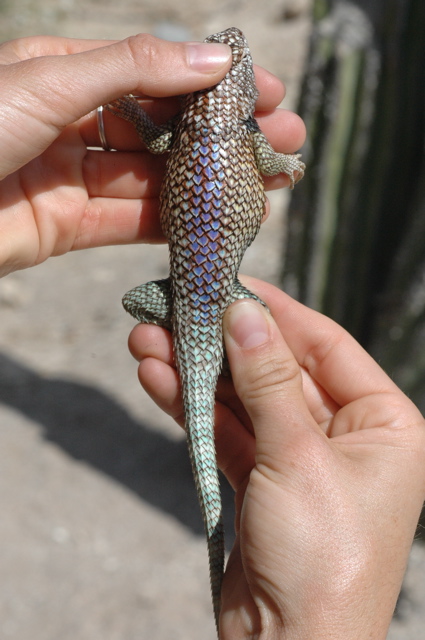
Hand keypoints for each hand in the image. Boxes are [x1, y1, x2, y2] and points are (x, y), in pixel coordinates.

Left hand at [0, 34, 304, 276]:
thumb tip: (213, 56)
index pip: (156, 74)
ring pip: (155, 179)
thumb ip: (135, 69)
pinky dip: (175, 222)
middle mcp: (75, 123)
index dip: (212, 83)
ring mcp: (74, 178)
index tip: (267, 92)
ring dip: (209, 183)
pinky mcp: (69, 226)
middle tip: (283, 144)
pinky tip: (218, 220)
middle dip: (223, 138)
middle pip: (164, 130)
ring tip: (268, 185)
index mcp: (66, 73)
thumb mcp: (52, 79)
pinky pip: (131, 222)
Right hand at [128, 277, 424, 638]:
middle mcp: (345, 435)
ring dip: (196, 371)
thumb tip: (245, 313)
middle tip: (174, 310)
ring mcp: (300, 457)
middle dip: (222, 343)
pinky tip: (156, 378)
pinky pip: (227, 431)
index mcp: (384, 423)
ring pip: (244, 399)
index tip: (232, 284)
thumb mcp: (299, 455)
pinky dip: (192, 407)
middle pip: (277, 369)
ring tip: (146, 340)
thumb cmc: (323, 558)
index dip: (278, 313)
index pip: (326, 346)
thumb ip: (269, 381)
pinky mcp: (261, 479)